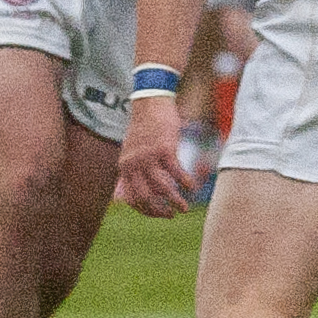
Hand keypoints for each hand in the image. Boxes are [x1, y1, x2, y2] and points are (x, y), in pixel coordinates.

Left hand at [117, 97, 194, 218]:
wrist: (150, 102)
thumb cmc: (144, 126)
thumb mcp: (131, 149)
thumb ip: (133, 167)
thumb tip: (141, 186)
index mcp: (124, 165)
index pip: (131, 197)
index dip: (145, 210)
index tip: (158, 214)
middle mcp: (133, 163)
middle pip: (145, 197)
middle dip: (159, 211)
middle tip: (171, 215)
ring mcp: (148, 157)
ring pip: (162, 188)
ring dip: (175, 201)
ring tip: (184, 207)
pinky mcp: (164, 149)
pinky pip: (176, 173)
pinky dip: (186, 183)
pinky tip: (193, 187)